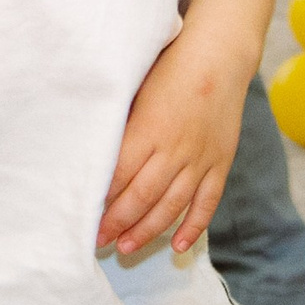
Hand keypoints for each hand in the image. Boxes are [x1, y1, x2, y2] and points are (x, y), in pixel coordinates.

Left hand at [102, 25, 249, 256]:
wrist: (219, 56)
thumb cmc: (169, 69)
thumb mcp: (136, 91)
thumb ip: (120, 125)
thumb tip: (92, 157)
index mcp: (148, 128)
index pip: (119, 174)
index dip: (101, 200)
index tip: (84, 216)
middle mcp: (175, 147)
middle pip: (142, 196)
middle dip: (118, 223)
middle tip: (98, 241)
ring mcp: (200, 157)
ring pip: (172, 205)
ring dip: (148, 230)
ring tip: (126, 248)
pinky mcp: (221, 162)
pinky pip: (207, 202)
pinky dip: (193, 227)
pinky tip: (177, 246)